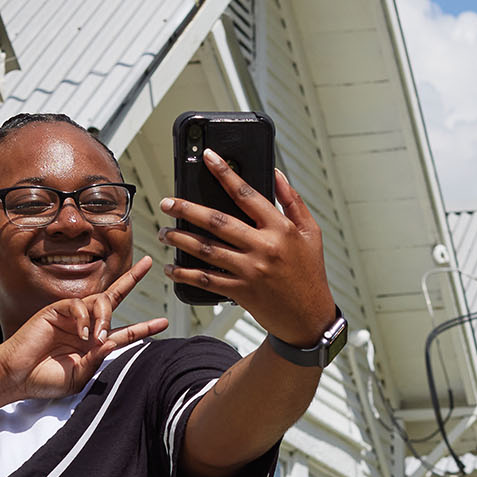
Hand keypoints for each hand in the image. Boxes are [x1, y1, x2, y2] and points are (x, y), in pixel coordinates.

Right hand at [0, 256, 168, 400]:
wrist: (19, 378)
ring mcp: (71, 317)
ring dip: (105, 316)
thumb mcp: (79, 377)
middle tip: (146, 264)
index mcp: (94, 344)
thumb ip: (97, 361)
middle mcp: (86, 327)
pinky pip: (77, 305)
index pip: (124, 332)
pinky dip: (84, 319)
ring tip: (97, 337)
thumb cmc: (46, 380)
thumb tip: (111, 342)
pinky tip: (81, 335)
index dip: (144, 327)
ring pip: (99, 301)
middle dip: (131, 279)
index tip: (163, 322)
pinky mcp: (55, 310)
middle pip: (113, 298)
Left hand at [159, 154, 334, 344]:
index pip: (247, 194)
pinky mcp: (240, 292)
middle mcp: (264, 248)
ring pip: (206, 249)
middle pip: (217, 221)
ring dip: (180, 239)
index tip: (208, 157)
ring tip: (164, 233)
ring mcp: (250, 271)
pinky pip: (206, 280)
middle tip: (167, 203)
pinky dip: (185, 273)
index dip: (225, 173)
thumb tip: (276, 174)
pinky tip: (172, 268)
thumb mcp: (312, 233)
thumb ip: (292, 202)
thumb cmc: (310, 274)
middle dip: (186, 210)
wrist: (310, 319)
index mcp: (281, 229)